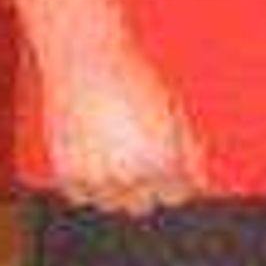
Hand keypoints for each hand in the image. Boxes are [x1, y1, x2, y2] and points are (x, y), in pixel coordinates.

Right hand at [40, 29, 205, 213]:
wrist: (86, 60)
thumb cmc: (136, 84)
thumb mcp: (176, 117)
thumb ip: (191, 155)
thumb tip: (201, 187)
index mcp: (163, 163)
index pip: (176, 196)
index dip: (172, 178)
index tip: (162, 159)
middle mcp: (130, 176)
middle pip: (142, 205)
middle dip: (143, 186)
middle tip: (132, 153)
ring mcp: (95, 177)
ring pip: (111, 204)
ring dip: (114, 189)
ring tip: (111, 153)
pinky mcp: (65, 172)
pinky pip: (80, 196)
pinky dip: (86, 184)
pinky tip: (91, 157)